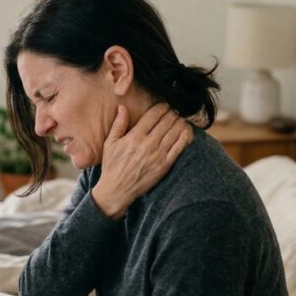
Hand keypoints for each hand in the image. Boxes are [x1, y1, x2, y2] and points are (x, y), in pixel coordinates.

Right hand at [92, 103, 192, 219]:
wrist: (118, 190)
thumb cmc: (112, 166)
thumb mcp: (109, 144)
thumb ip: (118, 125)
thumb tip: (123, 107)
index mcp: (134, 137)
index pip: (153, 116)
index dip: (161, 107)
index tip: (165, 105)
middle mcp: (148, 144)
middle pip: (166, 122)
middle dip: (172, 113)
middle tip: (174, 110)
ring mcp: (158, 155)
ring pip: (174, 132)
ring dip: (179, 122)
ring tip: (180, 119)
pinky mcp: (165, 166)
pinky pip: (179, 147)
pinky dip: (185, 136)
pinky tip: (186, 131)